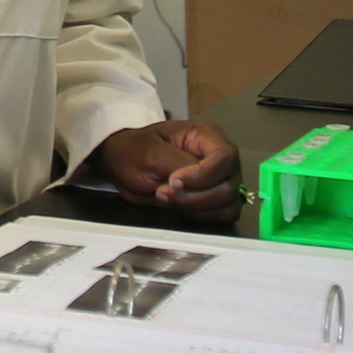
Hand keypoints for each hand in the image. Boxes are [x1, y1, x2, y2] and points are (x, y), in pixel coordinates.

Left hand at [84, 119, 240, 214]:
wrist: (125, 164)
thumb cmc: (135, 151)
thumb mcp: (149, 152)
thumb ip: (176, 163)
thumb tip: (197, 177)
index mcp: (206, 136)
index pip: (225, 156)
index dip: (203, 174)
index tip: (174, 182)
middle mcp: (220, 157)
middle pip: (228, 184)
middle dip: (195, 196)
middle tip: (163, 191)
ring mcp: (221, 179)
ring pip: (228, 202)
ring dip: (196, 207)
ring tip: (167, 197)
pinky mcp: (217, 199)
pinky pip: (224, 214)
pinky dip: (203, 216)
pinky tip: (181, 208)